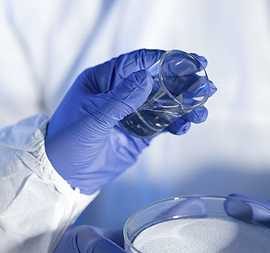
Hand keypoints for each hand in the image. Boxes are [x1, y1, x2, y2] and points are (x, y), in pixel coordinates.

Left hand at [45, 49, 212, 193]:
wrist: (63, 174)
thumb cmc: (67, 140)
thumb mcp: (92, 118)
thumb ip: (121, 99)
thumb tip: (147, 78)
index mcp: (104, 79)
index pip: (140, 63)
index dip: (166, 60)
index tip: (190, 61)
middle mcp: (121, 93)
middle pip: (159, 82)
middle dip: (184, 83)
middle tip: (206, 85)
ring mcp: (132, 114)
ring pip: (165, 104)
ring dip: (185, 105)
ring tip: (202, 110)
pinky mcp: (139, 134)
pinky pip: (163, 125)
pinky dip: (177, 124)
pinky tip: (187, 125)